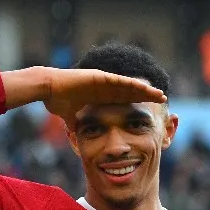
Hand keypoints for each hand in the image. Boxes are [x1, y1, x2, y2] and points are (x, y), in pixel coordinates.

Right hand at [42, 68, 166, 125]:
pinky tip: (146, 88)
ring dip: (145, 90)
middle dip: (147, 96)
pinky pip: (120, 81)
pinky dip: (133, 85)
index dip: (137, 103)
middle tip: (163, 100)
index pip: (123, 100)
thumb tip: (74, 133)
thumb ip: (74, 123)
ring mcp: (103, 80)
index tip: (149, 110)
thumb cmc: (56, 100)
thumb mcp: (70, 117)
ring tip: (160, 94)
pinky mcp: (100, 76)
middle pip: (131, 92)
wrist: (47, 89)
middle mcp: (104, 87)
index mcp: (100, 95)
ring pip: (129, 86)